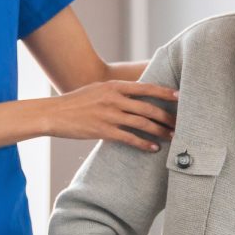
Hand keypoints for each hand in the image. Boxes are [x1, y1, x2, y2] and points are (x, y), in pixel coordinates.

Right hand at [47, 80, 176, 150]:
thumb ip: (116, 91)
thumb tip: (137, 94)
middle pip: (148, 108)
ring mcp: (109, 115)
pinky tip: (154, 148)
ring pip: (142, 124)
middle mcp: (114, 99)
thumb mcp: (97, 89)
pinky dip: (144, 144)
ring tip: (172, 136)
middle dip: (167, 116)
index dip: (164, 92)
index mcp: (114, 86)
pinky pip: (130, 138)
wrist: (54, 113)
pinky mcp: (104, 131)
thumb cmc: (76, 102)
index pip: (146, 87)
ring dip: (160, 131)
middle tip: (180, 122)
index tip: (179, 96)